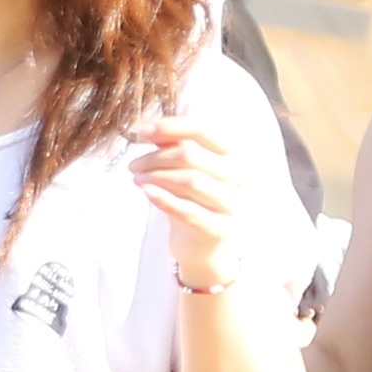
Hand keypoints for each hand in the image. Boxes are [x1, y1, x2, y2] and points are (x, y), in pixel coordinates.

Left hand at [129, 111, 273, 296]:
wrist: (202, 244)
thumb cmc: (191, 199)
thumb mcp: (182, 170)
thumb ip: (171, 147)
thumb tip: (149, 129)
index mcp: (231, 155)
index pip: (203, 130)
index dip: (170, 127)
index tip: (142, 131)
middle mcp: (238, 177)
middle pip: (190, 155)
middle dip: (155, 157)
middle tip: (133, 165)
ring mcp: (231, 203)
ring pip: (190, 180)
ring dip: (156, 176)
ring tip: (136, 179)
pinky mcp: (219, 229)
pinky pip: (189, 211)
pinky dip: (164, 199)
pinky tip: (146, 193)